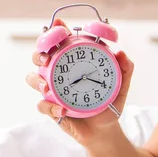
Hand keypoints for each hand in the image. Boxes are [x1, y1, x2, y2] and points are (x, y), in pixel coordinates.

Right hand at [25, 17, 134, 147]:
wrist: (105, 129)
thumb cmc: (109, 103)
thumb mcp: (121, 86)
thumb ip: (125, 69)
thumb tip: (121, 52)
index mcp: (73, 63)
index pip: (59, 43)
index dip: (54, 32)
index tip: (58, 27)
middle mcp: (58, 73)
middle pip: (39, 56)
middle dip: (38, 54)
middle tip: (47, 58)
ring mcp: (52, 90)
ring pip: (32, 78)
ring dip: (36, 80)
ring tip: (47, 88)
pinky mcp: (50, 109)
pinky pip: (42, 105)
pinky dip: (49, 107)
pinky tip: (61, 110)